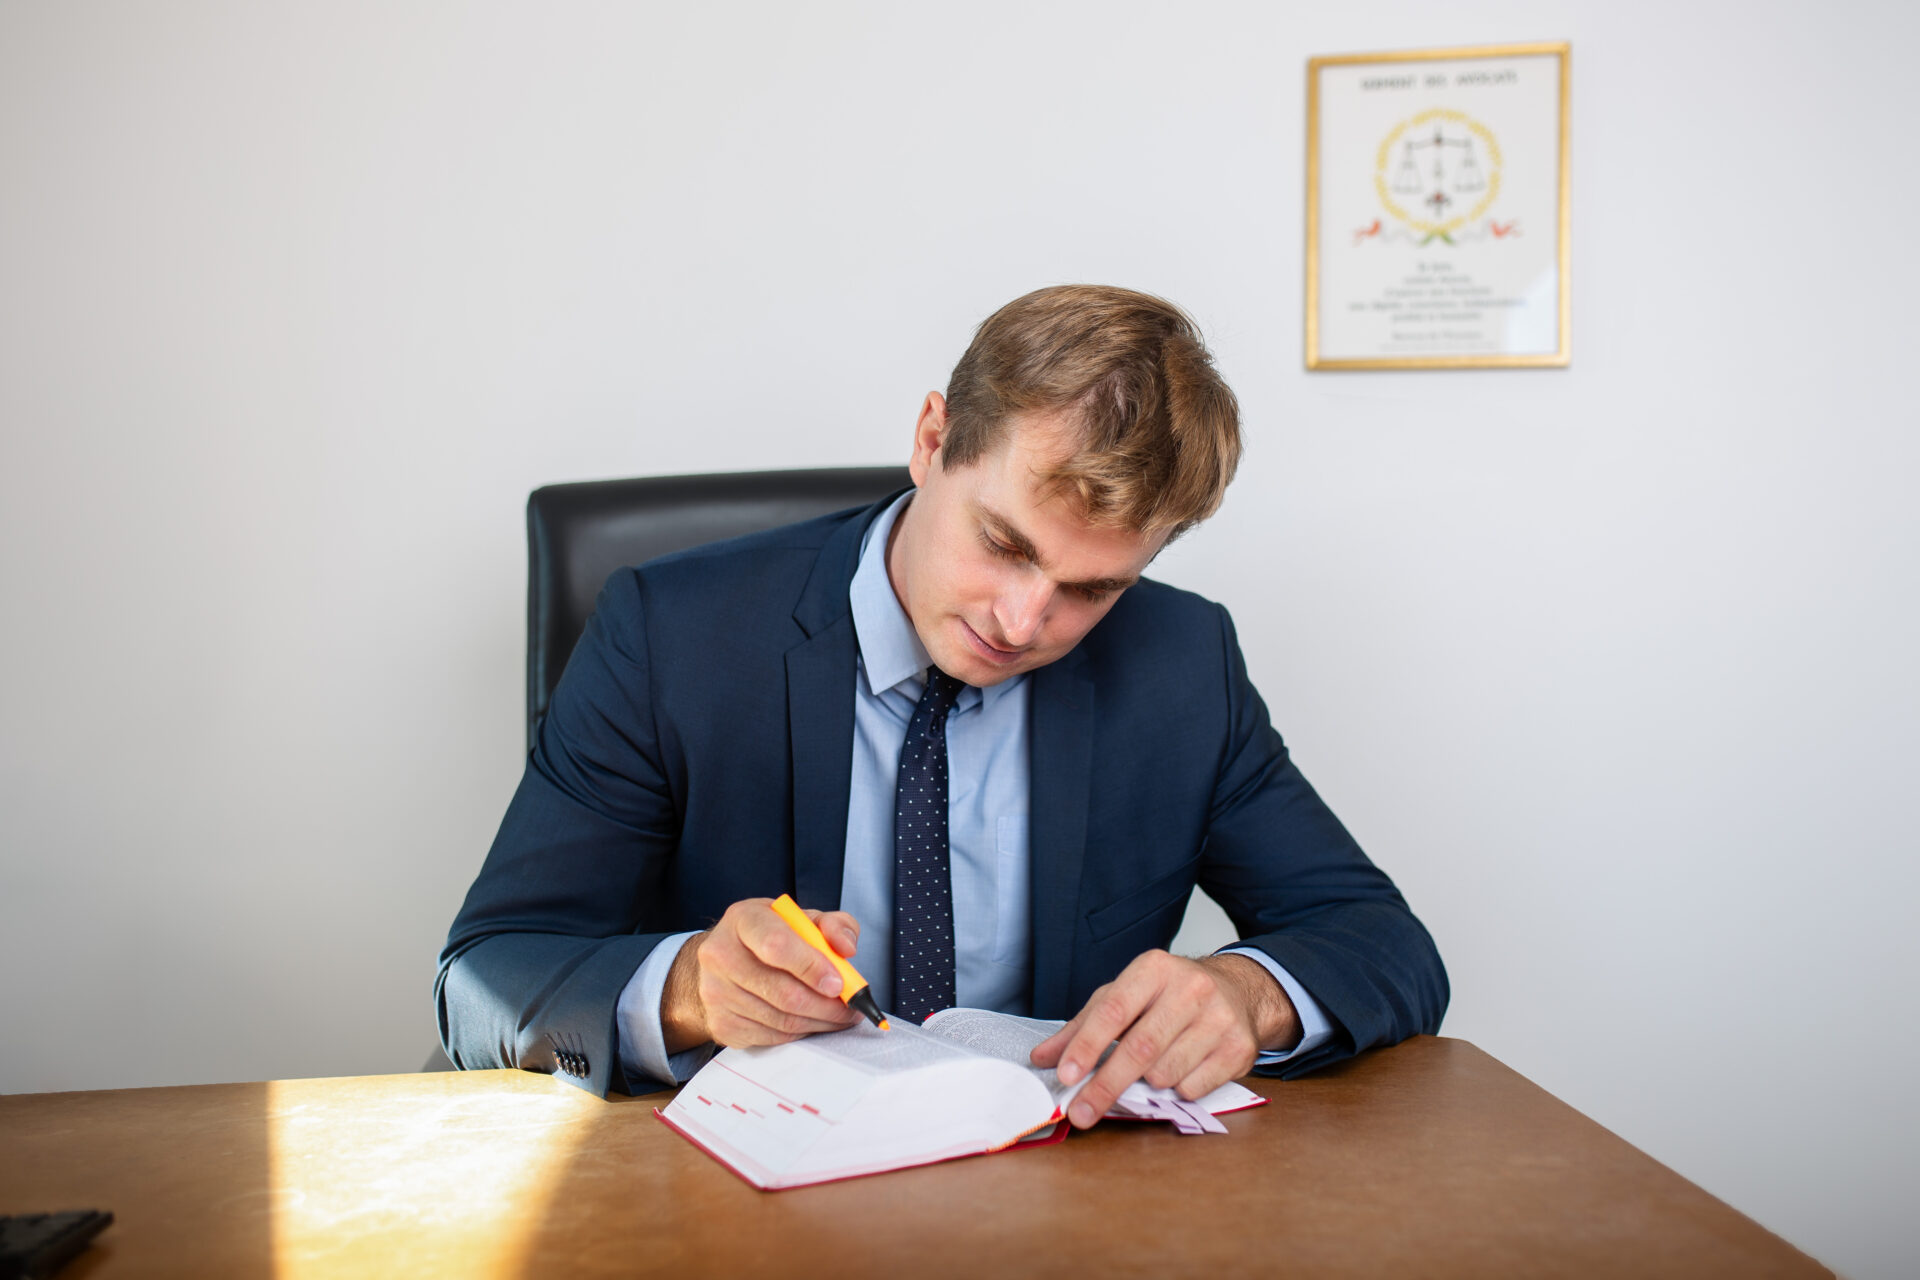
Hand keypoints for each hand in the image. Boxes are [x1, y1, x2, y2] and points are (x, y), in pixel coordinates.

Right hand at [661, 898, 862, 1051]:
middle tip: (851, 1008)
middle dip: (826, 1005)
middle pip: (782, 991)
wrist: (723, 963)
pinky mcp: (721, 1024)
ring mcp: (716, 993)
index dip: (812, 967)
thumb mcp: (802, 919)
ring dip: (819, 1022)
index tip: (839, 983)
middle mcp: (721, 954)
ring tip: (839, 1017)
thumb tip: (846, 948)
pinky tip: (812, 1022)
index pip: (776, 945)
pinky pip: (771, 1037)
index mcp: (744, 919)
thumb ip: (833, 925)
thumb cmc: (771, 937)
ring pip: (781, 1019)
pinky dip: (800, 1033)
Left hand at [1029, 950, 1297, 1128]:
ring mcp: (1219, 1017)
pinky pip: (1194, 1087)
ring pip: (1166, 1072)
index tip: (1066, 1075)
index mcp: (1154, 969)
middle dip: (1105, 1086)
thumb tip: (1042, 1058)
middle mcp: (1190, 988)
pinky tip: (1180, 1073)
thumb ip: (1083, 1026)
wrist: (1238, 991)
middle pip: (1139, 1048)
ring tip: (1148, 1073)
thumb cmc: (1169, 996)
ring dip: (1147, 1086)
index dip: (1087, 1046)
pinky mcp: (1239, 1047)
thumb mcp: (1124, 997)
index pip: (1113, 1010)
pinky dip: (1177, 1091)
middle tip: (1080, 1112)